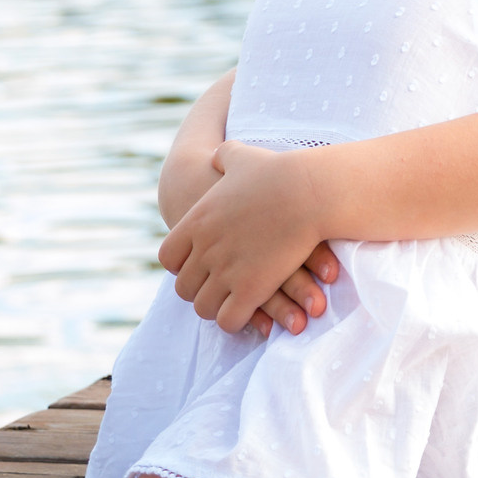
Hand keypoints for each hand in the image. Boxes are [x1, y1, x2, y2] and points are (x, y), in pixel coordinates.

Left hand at [159, 142, 335, 334]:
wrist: (309, 192)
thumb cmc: (280, 173)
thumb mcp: (243, 156)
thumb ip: (225, 156)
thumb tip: (216, 155)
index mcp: (197, 222)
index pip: (168, 258)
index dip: (182, 266)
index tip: (200, 266)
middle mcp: (204, 250)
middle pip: (184, 287)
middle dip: (200, 291)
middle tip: (219, 291)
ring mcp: (226, 272)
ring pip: (204, 308)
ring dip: (217, 309)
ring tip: (233, 306)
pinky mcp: (251, 290)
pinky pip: (229, 320)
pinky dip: (236, 321)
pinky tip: (250, 314)